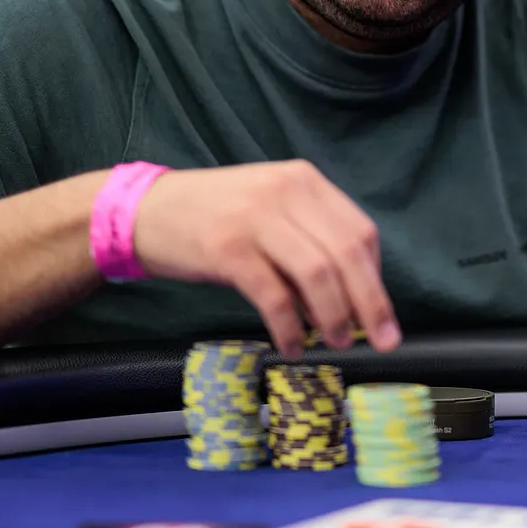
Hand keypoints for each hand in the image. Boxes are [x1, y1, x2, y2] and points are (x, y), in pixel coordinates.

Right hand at [130, 160, 400, 358]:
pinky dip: (289, 328)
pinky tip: (291, 346)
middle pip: (346, 253)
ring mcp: (256, 218)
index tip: (382, 314)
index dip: (376, 278)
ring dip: (334, 317)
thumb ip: (310, 238)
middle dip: (370, 303)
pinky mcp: (228, 249)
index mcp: (304, 181)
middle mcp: (285, 192)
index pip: (360, 231)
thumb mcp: (269, 209)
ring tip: (336, 343)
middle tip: (381, 341)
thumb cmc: (213, 216)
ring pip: (317, 275)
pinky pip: (274, 297)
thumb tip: (354, 296)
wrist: (144, 212)